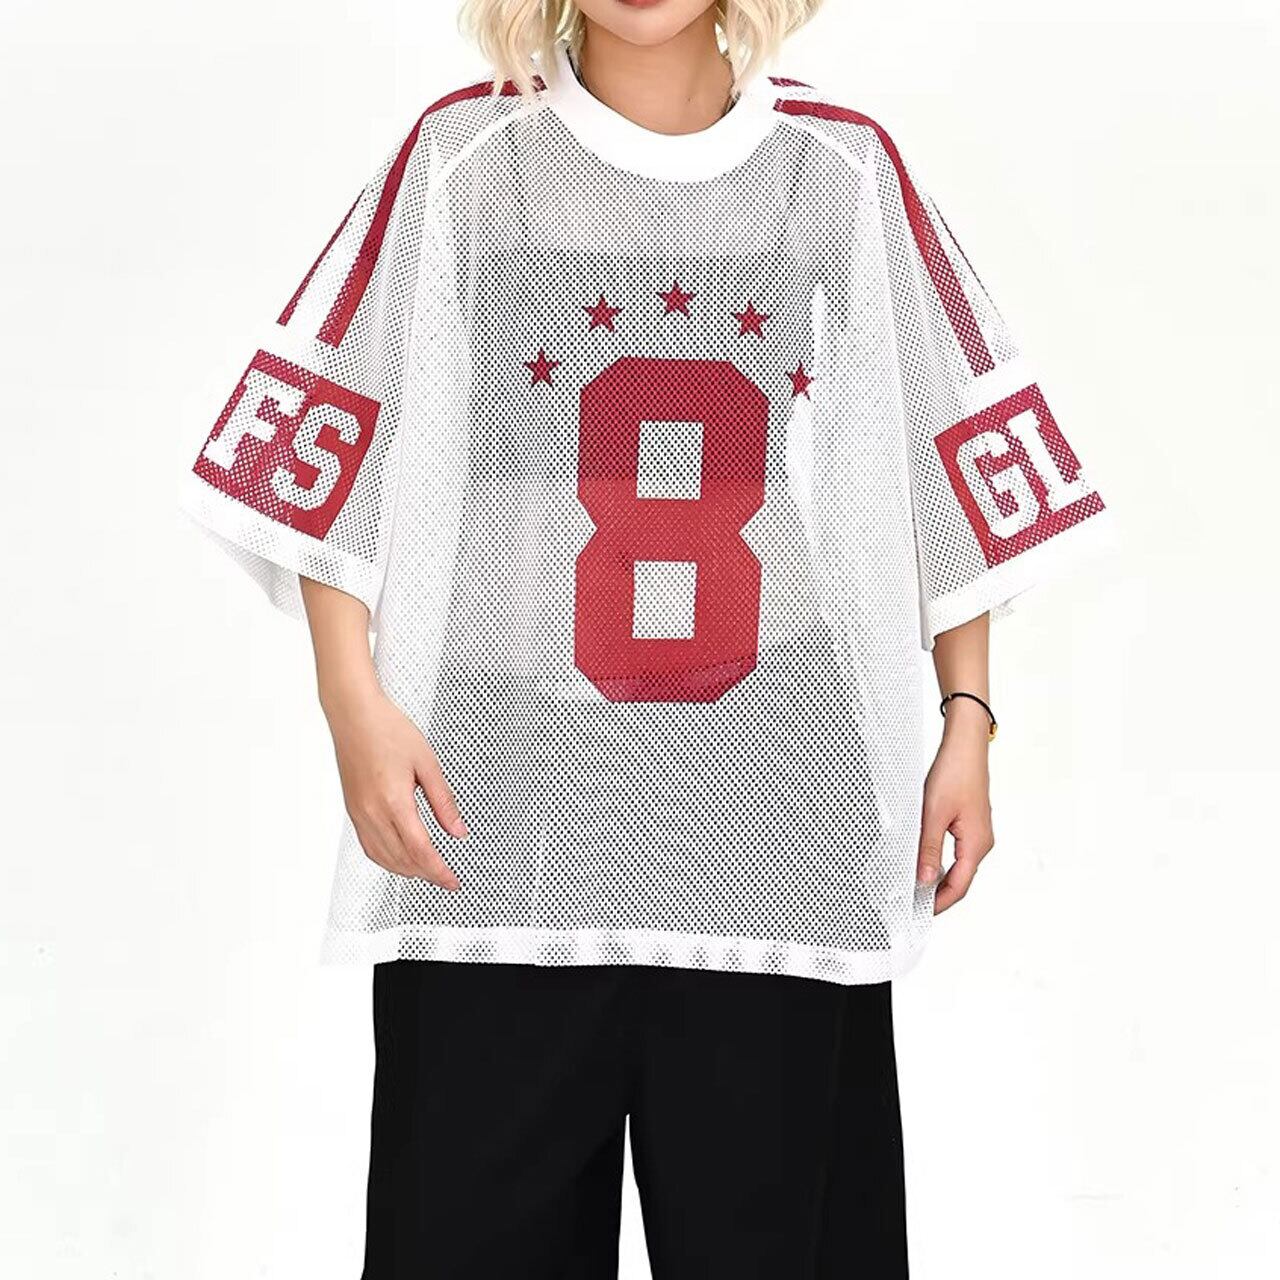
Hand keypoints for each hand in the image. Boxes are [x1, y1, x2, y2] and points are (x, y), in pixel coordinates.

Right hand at [323, 687, 465, 888]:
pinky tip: (400, 859)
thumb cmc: (388, 730)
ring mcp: (358, 813)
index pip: (420, 850)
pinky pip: (369, 846)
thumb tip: (457, 831)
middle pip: (401, 860)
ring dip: (407, 871)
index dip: (439, 871)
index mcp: (393, 800)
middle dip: (426, 874)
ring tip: (428, 872)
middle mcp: (371, 811)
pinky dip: (387, 860)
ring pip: (383, 858)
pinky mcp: (352, 810)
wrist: (354, 715)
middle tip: (446, 878)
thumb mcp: (427, 763)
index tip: (453, 880)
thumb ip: (444, 801)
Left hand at [916, 697, 993, 912]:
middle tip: (912, 903)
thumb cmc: (955, 773)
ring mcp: (977, 834)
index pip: (959, 887)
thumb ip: (928, 848)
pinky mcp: (970, 825)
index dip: (939, 904)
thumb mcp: (933, 813)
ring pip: (957, 867)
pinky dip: (940, 862)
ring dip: (937, 878)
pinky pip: (956, 853)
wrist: (965, 746)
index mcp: (977, 844)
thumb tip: (923, 879)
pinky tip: (923, 861)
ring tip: (913, 886)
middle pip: (960, 880)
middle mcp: (981, 842)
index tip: (919, 913)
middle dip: (937, 895)